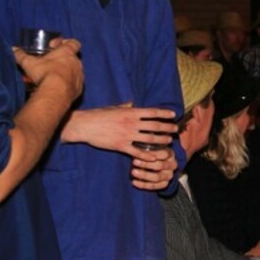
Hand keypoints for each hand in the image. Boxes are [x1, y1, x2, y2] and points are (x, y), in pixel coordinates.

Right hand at [14, 38, 83, 101]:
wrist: (56, 93)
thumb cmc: (45, 73)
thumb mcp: (29, 63)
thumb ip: (21, 55)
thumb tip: (14, 49)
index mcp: (67, 53)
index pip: (73, 43)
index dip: (65, 42)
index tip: (54, 46)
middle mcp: (77, 63)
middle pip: (72, 57)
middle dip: (61, 59)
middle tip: (49, 63)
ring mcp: (79, 76)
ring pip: (73, 71)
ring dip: (64, 72)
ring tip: (51, 76)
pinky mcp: (79, 88)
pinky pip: (74, 84)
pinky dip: (66, 84)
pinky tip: (56, 87)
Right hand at [62, 103, 177, 155]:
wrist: (84, 125)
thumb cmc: (98, 115)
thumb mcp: (113, 108)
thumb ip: (125, 106)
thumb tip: (132, 103)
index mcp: (130, 112)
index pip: (152, 112)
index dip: (164, 113)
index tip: (173, 115)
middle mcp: (131, 123)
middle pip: (155, 126)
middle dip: (167, 128)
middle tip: (175, 130)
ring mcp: (126, 135)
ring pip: (149, 138)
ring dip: (161, 140)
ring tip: (169, 141)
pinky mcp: (120, 146)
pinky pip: (137, 151)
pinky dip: (147, 154)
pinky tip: (155, 157)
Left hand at [131, 147, 176, 190]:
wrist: (158, 165)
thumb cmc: (152, 154)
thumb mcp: (153, 148)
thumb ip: (147, 147)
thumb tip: (136, 143)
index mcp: (171, 154)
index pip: (164, 154)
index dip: (152, 154)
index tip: (140, 152)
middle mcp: (172, 165)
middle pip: (160, 165)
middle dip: (146, 164)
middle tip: (134, 162)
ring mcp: (169, 176)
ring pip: (157, 177)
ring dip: (144, 175)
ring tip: (133, 172)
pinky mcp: (164, 184)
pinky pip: (154, 186)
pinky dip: (143, 185)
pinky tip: (134, 182)